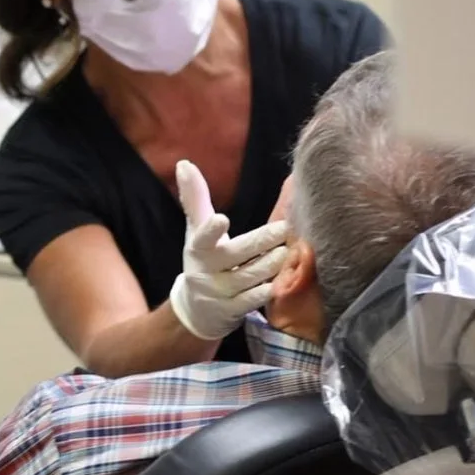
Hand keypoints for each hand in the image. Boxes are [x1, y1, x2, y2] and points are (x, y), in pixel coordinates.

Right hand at [169, 160, 289, 341]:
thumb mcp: (194, 230)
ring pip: (249, 278)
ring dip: (270, 265)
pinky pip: (252, 301)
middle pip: (235, 255)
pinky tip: (281, 282)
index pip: (202, 237)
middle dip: (259, 243)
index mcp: (198, 248)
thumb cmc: (203, 259)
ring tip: (290, 252)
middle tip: (284, 229)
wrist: (197, 309)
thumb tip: (184, 163)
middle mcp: (207, 271)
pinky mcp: (233, 311)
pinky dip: (266, 291)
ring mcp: (220, 293)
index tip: (221, 219)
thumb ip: (195, 198)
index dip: (210, 230)